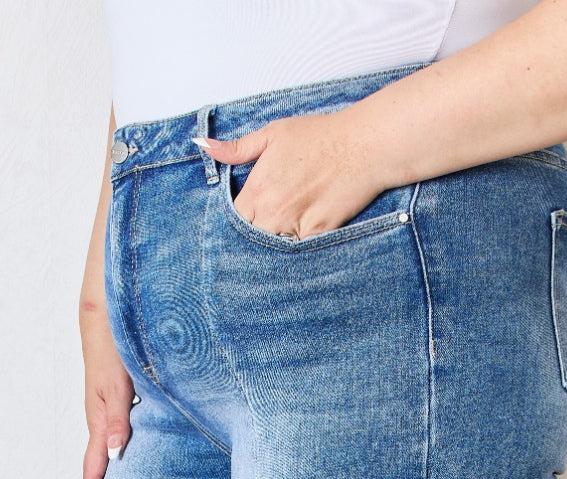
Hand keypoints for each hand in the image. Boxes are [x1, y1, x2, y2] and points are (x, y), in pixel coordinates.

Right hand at [79, 301, 134, 478]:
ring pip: (105, 454)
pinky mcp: (116, 402)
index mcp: (99, 421)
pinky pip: (114, 438)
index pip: (94, 470)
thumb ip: (118, 418)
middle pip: (95, 469)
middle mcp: (101, 420)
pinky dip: (116, 459)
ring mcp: (107, 411)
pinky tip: (125, 464)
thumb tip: (114, 456)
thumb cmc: (114, 345)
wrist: (107, 313)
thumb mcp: (118, 384)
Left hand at [196, 108, 388, 241]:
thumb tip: (204, 147)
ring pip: (272, 252)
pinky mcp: (318, 236)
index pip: (233, 221)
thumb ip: (237, 148)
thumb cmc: (320, 137)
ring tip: (279, 243)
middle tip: (263, 234)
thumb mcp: (273, 134)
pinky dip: (295, 256)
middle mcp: (273, 213)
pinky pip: (298, 256)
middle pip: (250, 242)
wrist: (362, 146)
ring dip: (272, 251)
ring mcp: (295, 227)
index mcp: (258, 190)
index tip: (245, 222)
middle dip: (253, 241)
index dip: (236, 224)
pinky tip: (296, 252)